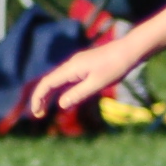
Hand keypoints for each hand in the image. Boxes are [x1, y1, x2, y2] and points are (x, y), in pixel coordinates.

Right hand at [26, 38, 140, 117]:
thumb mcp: (97, 84)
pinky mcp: (84, 66)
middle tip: (39, 115)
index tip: (36, 113)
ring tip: (46, 110)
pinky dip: (61, 90)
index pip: (47, 83)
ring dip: (50, 94)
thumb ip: (78, 94)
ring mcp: (77, 64)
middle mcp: (71, 65)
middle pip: (49, 82)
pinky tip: (64, 99)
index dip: (38, 98)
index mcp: (71, 68)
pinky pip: (67, 79)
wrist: (129, 50)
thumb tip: (61, 104)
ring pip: (58, 80)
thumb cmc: (115, 67)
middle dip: (41, 98)